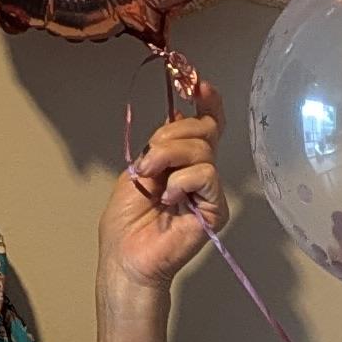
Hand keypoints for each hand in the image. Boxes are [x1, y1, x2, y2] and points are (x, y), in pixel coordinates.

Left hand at [101, 82, 225, 304]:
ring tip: (153, 179)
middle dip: (171, 135)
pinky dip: (182, 181)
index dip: (207, 104)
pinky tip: (168, 198)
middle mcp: (199, 173)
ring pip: (202, 149)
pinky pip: (206, 175)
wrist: (125, 256)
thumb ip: (160, 145)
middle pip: (203, 131)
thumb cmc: (126, 222)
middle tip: (149, 159)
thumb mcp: (138, 169)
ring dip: (169, 157)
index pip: (205, 127)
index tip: (200, 85)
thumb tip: (178, 117)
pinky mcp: (216, 209)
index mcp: (181, 162)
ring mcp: (209, 191)